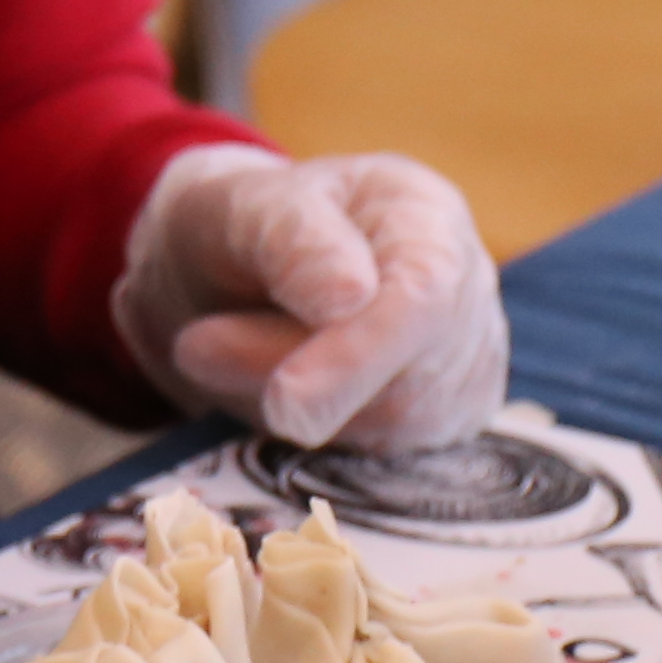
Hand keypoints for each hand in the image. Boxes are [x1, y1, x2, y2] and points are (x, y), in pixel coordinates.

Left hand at [109, 146, 504, 451]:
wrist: (227, 268)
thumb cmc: (239, 224)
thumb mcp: (239, 207)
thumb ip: (290, 241)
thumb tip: (349, 296)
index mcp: (425, 214)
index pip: (423, 296)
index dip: (358, 354)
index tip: (284, 398)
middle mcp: (467, 291)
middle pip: (408, 378)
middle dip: (293, 379)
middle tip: (194, 348)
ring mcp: (462, 363)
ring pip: (388, 428)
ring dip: (287, 403)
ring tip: (214, 348)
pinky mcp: (438, 421)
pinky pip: (378, 455)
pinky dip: (309, 431)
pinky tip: (266, 386)